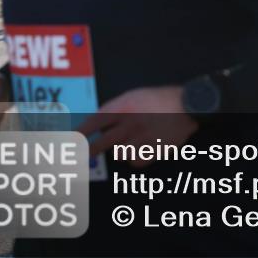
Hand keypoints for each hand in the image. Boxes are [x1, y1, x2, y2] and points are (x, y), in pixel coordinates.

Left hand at [78, 86, 196, 167]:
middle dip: (87, 153)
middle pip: (101, 144)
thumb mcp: (135, 95)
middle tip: (78, 159)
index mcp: (124, 107)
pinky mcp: (152, 152)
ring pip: (119, 154)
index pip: (94, 123)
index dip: (79, 135)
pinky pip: (134, 161)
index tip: (69, 144)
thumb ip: (115, 108)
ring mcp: (141, 140)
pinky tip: (143, 147)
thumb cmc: (160, 99)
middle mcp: (130, 124)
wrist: (188, 106)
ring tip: (132, 140)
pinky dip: (135, 158)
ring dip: (121, 149)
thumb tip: (96, 125)